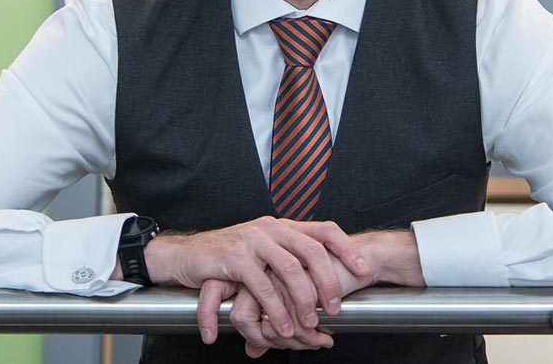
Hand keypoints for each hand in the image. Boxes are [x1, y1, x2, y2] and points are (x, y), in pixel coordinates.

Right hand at [144, 217, 369, 343]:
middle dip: (328, 280)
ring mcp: (253, 240)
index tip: (364, 270)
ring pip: (289, 268)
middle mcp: (271, 227)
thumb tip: (319, 282)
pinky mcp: (235, 257)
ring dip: (303, 299)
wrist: (188, 255)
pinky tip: (281, 325)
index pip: (324, 230)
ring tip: (309, 323)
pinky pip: (262, 284)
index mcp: (283, 226)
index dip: (347, 248)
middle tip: (334, 308)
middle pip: (312, 249)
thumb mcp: (264, 252)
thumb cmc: (229, 258)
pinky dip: (275, 308)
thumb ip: (288, 259)